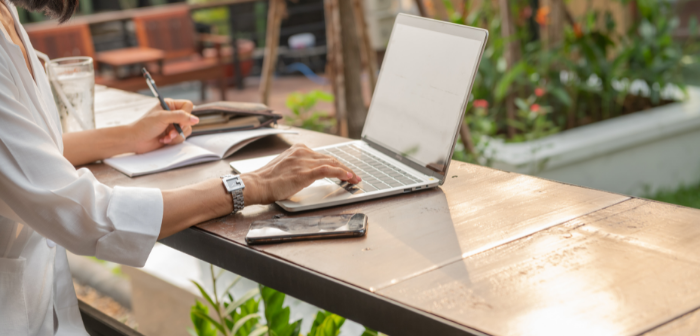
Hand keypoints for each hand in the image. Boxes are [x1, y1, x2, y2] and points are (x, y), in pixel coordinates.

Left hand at [127, 99, 199, 153]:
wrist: (135, 140)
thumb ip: (180, 117)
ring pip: (187, 130)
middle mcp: (173, 114)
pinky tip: (163, 140)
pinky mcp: (173, 135)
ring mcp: (173, 125)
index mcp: (169, 105)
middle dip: (180, 128)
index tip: (179, 121)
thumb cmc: (144, 126)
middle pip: (189, 119)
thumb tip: (196, 119)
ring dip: (176, 136)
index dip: (186, 114)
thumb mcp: (162, 118)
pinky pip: (182, 138)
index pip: (187, 106)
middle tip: (170, 132)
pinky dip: (173, 141)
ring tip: (165, 137)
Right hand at [241, 144, 361, 204]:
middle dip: (345, 168)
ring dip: (347, 172)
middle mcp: (302, 152)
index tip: (345, 170)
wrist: (256, 184)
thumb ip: (299, 166)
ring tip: (356, 179)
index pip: (323, 156)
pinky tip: (348, 177)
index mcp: (298, 150)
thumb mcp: (286, 167)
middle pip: (331, 159)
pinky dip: (340, 173)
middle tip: (355, 176)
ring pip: (332, 164)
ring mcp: (304, 161)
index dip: (337, 164)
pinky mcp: (304, 172)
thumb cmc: (267, 180)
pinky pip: (327, 170)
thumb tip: (312, 173)